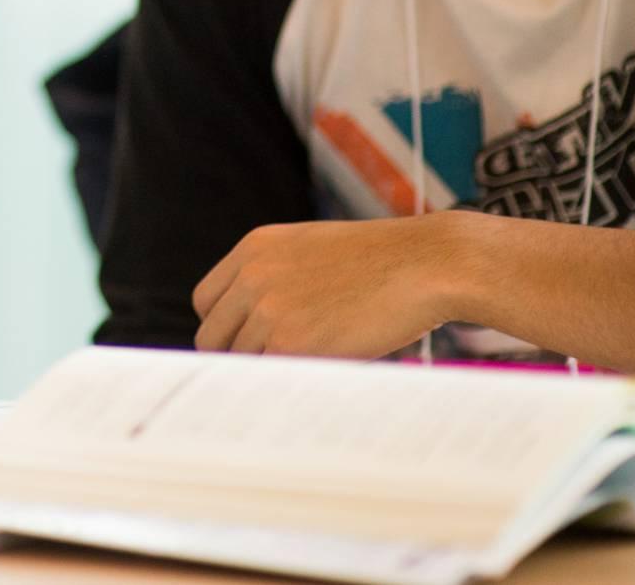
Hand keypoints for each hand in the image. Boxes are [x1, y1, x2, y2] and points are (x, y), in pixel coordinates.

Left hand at [191, 214, 464, 358]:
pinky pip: (269, 378)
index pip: (206, 301)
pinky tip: (314, 380)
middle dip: (237, 357)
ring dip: (268, 372)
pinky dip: (286, 385)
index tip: (244, 344)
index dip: (224, 327)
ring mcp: (268, 311)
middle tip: (272, 371)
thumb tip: (251, 327)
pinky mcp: (292, 344)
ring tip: (308, 371)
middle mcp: (252, 276)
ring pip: (241, 363)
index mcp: (254, 248)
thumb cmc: (383, 262)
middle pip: (213, 337)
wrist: (428, 263)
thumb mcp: (312, 249)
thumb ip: (274, 278)